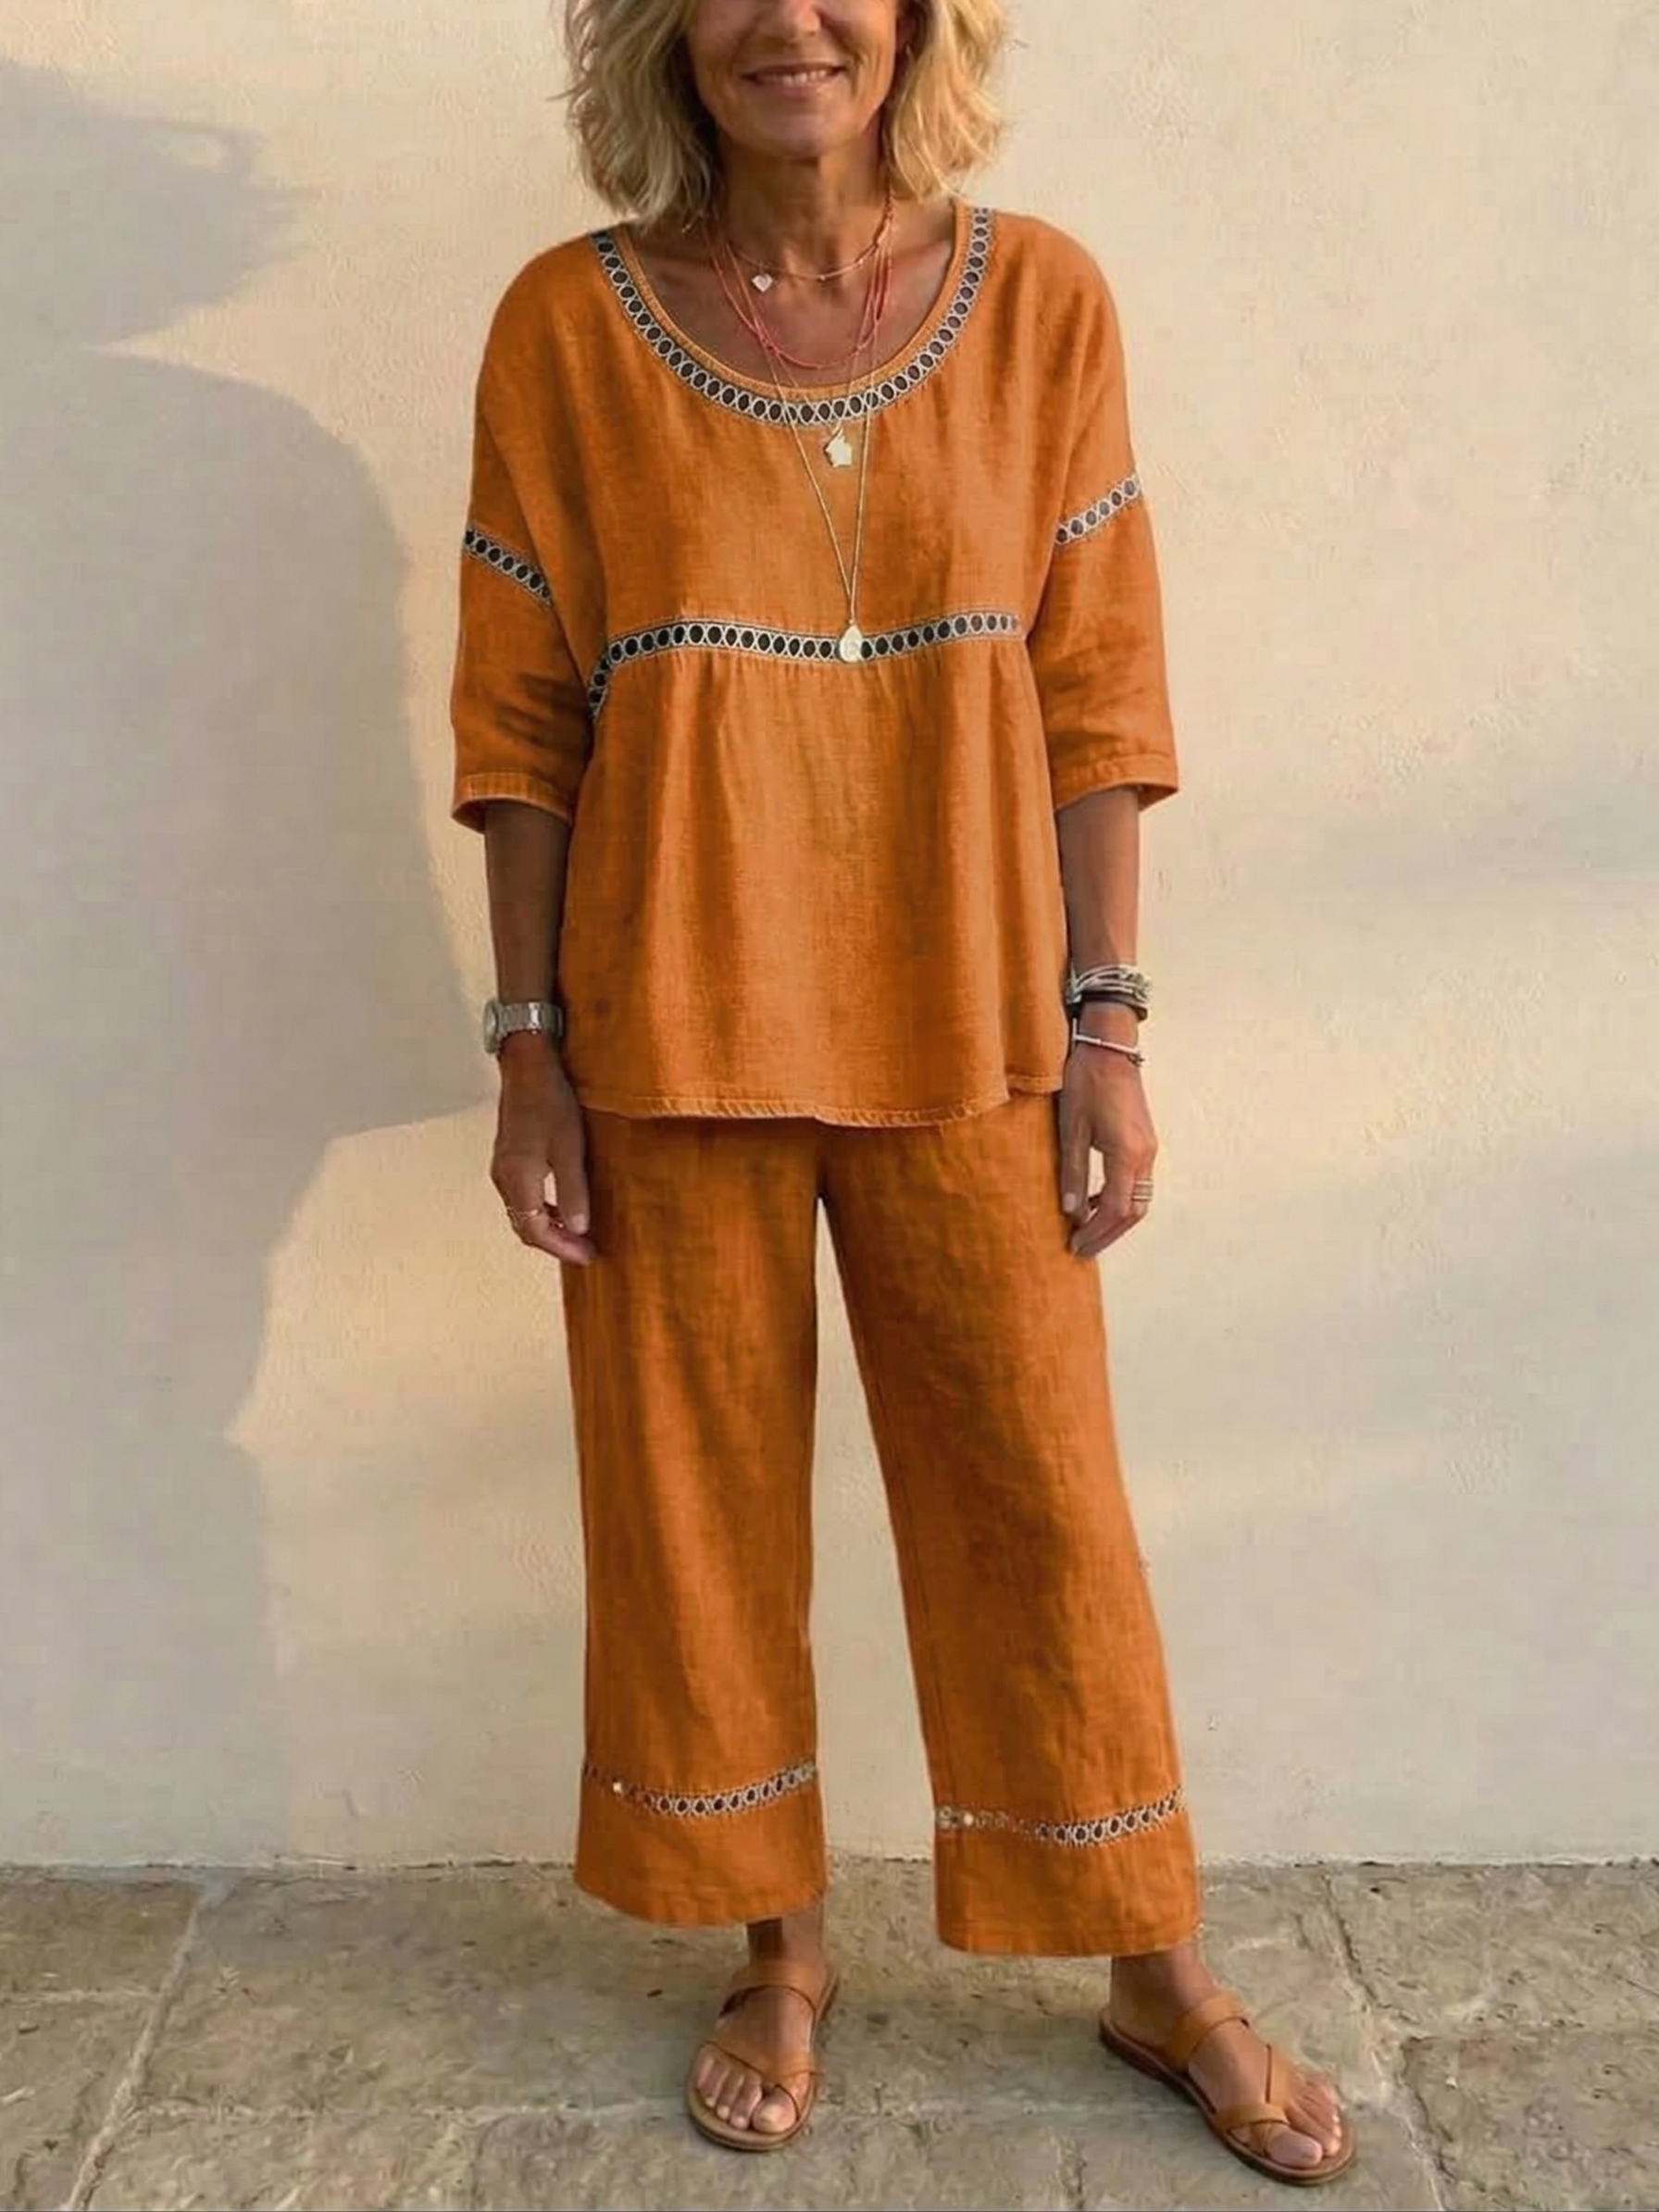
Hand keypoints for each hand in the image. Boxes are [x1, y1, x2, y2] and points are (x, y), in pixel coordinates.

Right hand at [490, 1037, 595, 1264]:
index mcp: (517, 1180)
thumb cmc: (551, 1102)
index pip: (535, 1231)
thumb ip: (573, 1191)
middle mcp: (504, 1178)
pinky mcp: (508, 1156)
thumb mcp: (570, 1149)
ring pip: (522, 1212)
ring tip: (576, 1233)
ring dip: (548, 1226)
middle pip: (524, 1226)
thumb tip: (578, 1229)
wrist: (528, 1066)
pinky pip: (522, 1196)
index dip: (561, 1249)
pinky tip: (562, 1205)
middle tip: (584, 1250)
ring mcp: (503, 1167)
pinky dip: (541, 1208)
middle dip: (555, 1242)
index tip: (587, 1255)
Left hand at [1057, 1041, 1156, 1259]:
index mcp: (1127, 1155)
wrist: (1109, 1048)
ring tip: (1087, 1231)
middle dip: (1108, 1234)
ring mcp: (1148, 1148)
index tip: (1075, 1246)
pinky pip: (1137, 1182)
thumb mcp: (1071, 1128)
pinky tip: (1095, 1201)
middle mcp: (1145, 1156)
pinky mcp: (1143, 1141)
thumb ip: (1073, 1172)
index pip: (1116, 1210)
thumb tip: (1072, 1211)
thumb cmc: (1086, 1083)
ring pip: (1139, 1199)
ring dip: (1115, 1219)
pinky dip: (1119, 1199)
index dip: (1097, 1233)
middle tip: (1082, 1249)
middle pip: (1134, 1211)